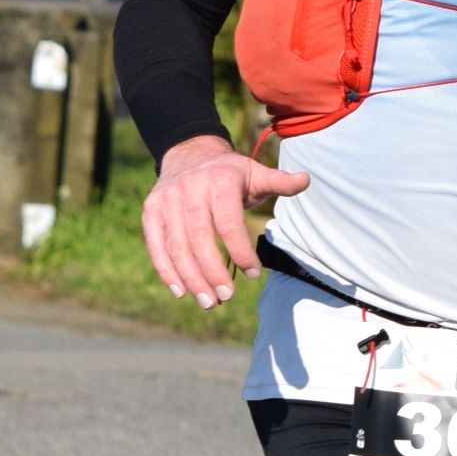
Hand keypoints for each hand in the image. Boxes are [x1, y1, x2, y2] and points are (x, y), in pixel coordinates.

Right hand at [141, 135, 307, 306]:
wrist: (188, 153)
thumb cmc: (229, 172)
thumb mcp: (255, 172)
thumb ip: (280, 181)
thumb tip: (306, 180)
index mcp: (219, 181)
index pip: (228, 223)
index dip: (240, 251)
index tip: (254, 273)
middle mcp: (188, 190)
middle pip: (198, 239)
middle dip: (212, 272)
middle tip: (227, 297)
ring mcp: (165, 201)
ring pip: (176, 246)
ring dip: (191, 278)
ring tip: (208, 302)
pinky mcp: (150, 211)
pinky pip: (156, 245)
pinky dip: (166, 271)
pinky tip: (181, 291)